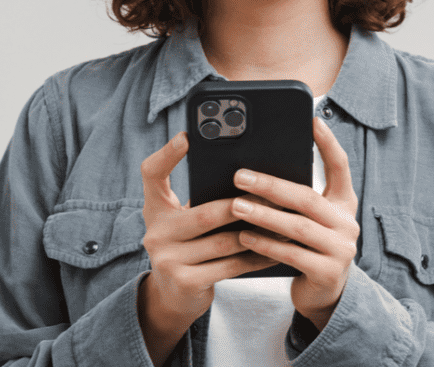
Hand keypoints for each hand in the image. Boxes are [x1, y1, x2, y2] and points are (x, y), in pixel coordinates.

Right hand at [138, 131, 276, 365]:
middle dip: (242, 205)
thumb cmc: (190, 247)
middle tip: (272, 196)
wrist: (174, 297)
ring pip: (223, 242)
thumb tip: (249, 178)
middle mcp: (155, 233)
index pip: (151, 174)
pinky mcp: (185, 282)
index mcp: (155, 209)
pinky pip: (230, 266)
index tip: (187, 136)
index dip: (167, 154)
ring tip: (282, 221)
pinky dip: (256, 258)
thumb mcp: (185, 222)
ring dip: (257, 232)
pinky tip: (276, 249)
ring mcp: (167, 260)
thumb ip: (203, 201)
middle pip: (204, 213)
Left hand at [230, 117, 359, 330]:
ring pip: (298, 227)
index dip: (328, 143)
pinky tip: (244, 237)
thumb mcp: (311, 219)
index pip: (341, 166)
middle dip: (271, 185)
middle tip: (240, 176)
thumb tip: (255, 173)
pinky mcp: (328, 273)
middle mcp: (347, 223)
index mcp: (344, 203)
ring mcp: (341, 249)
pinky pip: (292, 255)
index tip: (312, 120)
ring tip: (235, 206)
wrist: (324, 294)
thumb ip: (296, 199)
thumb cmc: (309, 247)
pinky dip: (266, 245)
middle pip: (307, 198)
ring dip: (263, 215)